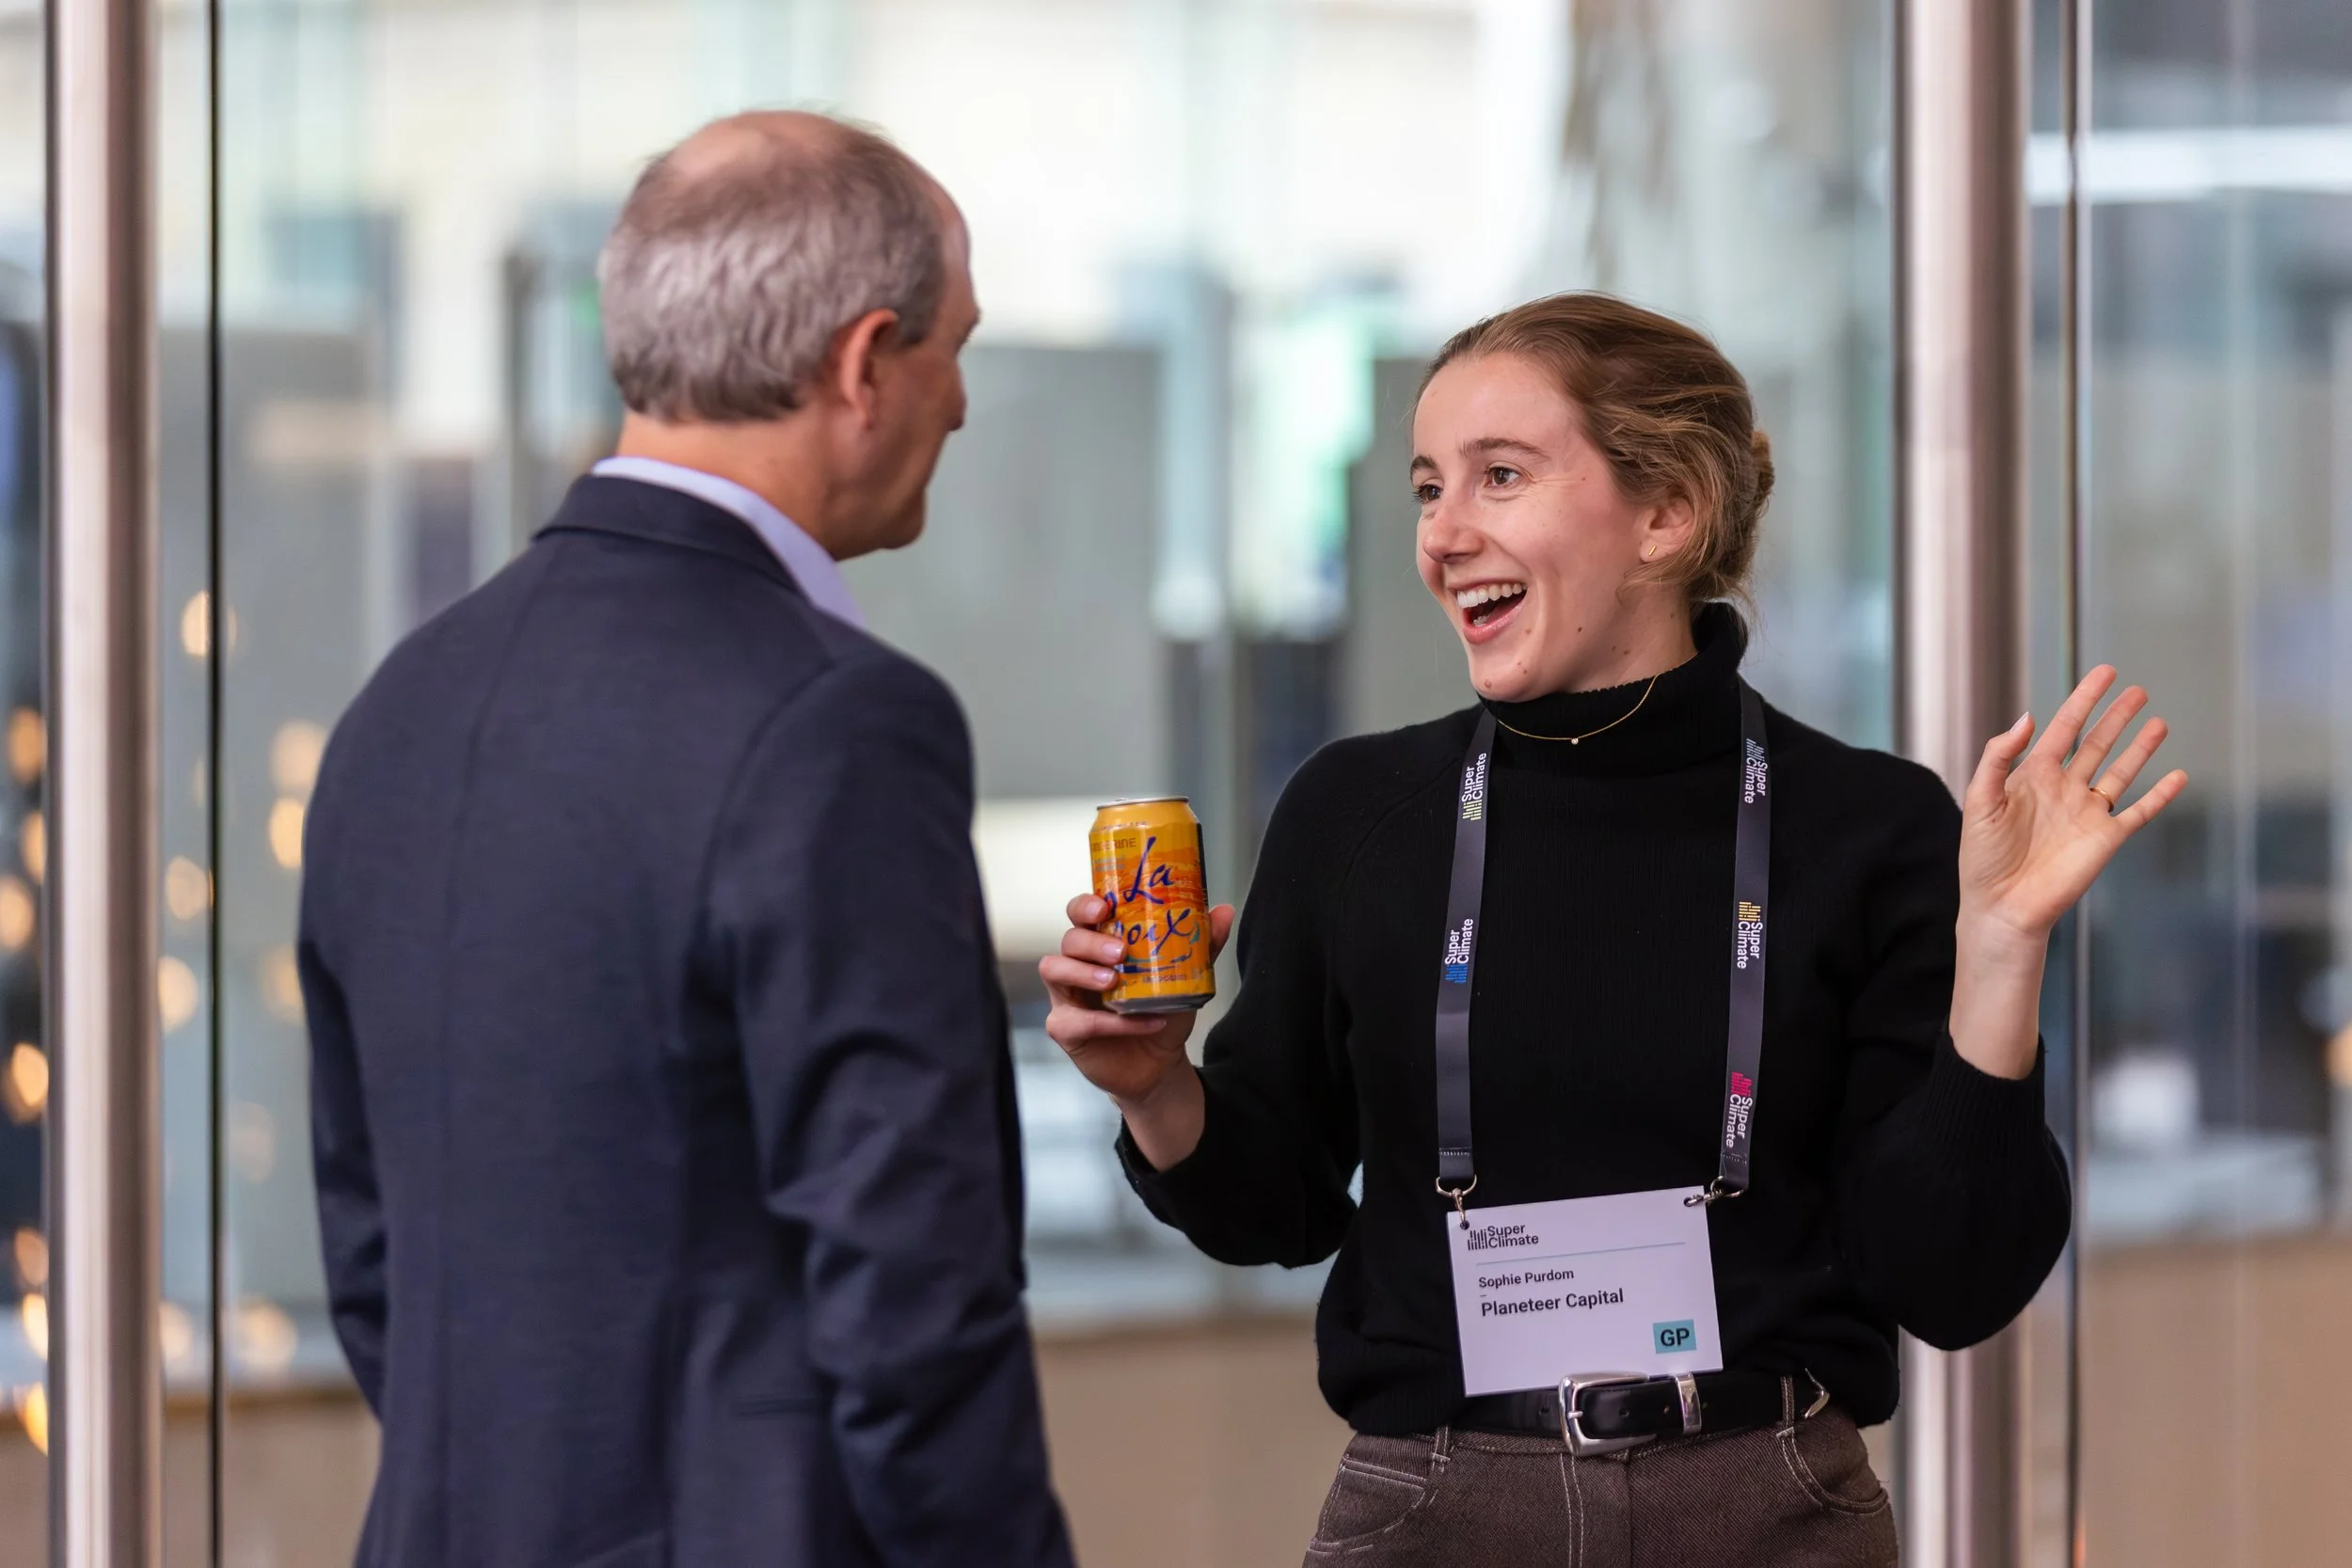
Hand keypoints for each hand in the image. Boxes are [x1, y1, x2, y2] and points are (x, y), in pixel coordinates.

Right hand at [1040, 893, 1235, 1105]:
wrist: (1160, 1062)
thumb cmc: (1162, 1009)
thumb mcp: (1186, 977)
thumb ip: (1202, 945)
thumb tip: (1224, 911)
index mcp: (1100, 944)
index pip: (1080, 914)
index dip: (1084, 905)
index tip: (1103, 906)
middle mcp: (1077, 965)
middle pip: (1068, 940)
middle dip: (1091, 942)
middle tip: (1120, 952)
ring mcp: (1067, 996)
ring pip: (1054, 970)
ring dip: (1084, 973)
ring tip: (1114, 981)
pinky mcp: (1065, 1029)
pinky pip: (1077, 1021)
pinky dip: (1112, 1023)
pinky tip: (1146, 1022)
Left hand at [1948, 666, 2186, 1080]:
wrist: (2001, 906)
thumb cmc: (1982, 858)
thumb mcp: (1980, 800)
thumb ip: (1998, 757)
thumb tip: (2027, 718)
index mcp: (2032, 776)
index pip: (2064, 727)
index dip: (2084, 699)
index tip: (2104, 673)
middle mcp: (2064, 789)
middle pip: (2097, 743)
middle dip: (2116, 716)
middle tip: (2137, 689)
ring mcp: (2087, 813)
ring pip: (2121, 771)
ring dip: (2140, 747)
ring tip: (2158, 721)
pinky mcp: (2106, 838)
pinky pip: (2139, 811)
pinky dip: (2160, 795)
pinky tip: (2178, 776)